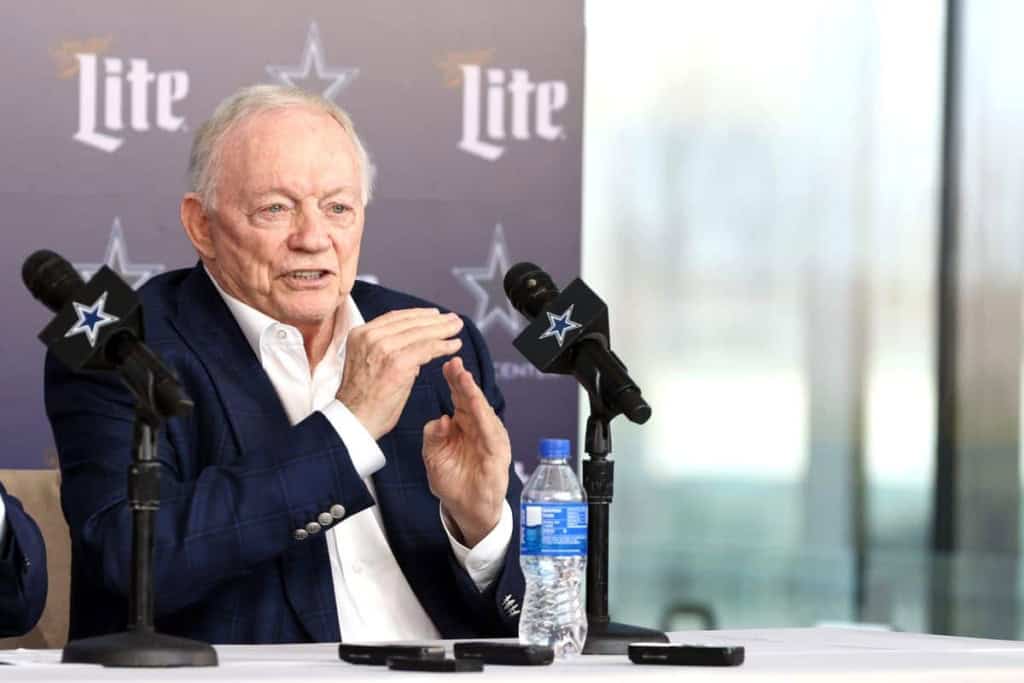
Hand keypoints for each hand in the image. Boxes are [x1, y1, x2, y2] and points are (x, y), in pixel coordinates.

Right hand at [337, 308, 462, 439]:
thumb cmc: (362, 400)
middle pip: (410, 322)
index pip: (395, 317)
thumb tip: (412, 350)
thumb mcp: (367, 363)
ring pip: (421, 333)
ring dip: (443, 330)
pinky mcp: (397, 362)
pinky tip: (455, 345)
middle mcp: (370, 336)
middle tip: (453, 319)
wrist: (353, 420)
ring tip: (458, 328)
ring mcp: (383, 347)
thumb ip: (387, 351)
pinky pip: (427, 348)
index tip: (434, 315)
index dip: (418, 315)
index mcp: (360, 334)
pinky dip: (444, 346)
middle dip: (436, 320)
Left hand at [422, 357, 510, 546]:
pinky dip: (484, 419)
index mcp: (463, 424)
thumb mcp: (433, 456)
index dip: (453, 380)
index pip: (458, 396)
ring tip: (465, 379)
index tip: (447, 364)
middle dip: (463, 381)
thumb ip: (433, 436)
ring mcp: (490, 439)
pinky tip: (477, 406)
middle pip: (471, 398)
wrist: (467, 508)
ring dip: (474, 395)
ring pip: (482, 412)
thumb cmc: (453, 480)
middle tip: (455, 363)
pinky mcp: (497, 454)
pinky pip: (491, 433)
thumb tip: (439, 419)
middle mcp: (478, 427)